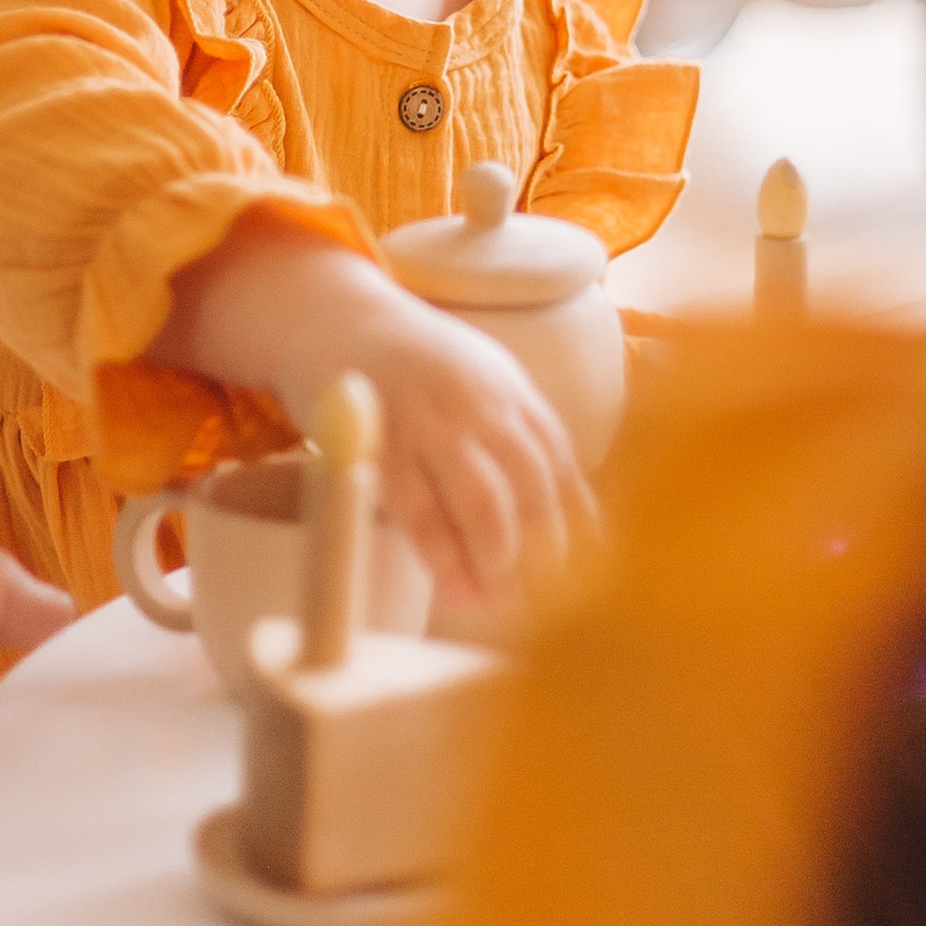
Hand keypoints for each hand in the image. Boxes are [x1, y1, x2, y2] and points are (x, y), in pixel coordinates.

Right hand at [155, 219, 591, 605]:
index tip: (589, 578)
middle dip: (544, 554)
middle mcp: (480, 404)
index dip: (579, 527)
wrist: (335, 319)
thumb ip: (516, 436)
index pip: (561, 466)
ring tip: (497, 603)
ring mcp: (431, 421)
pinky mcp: (381, 443)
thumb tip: (564, 518)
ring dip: (498, 563)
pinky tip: (455, 588)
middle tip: (544, 606)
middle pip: (532, 488)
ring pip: (483, 504)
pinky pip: (420, 511)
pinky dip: (443, 557)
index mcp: (512, 393)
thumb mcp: (479, 384)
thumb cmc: (415, 368)